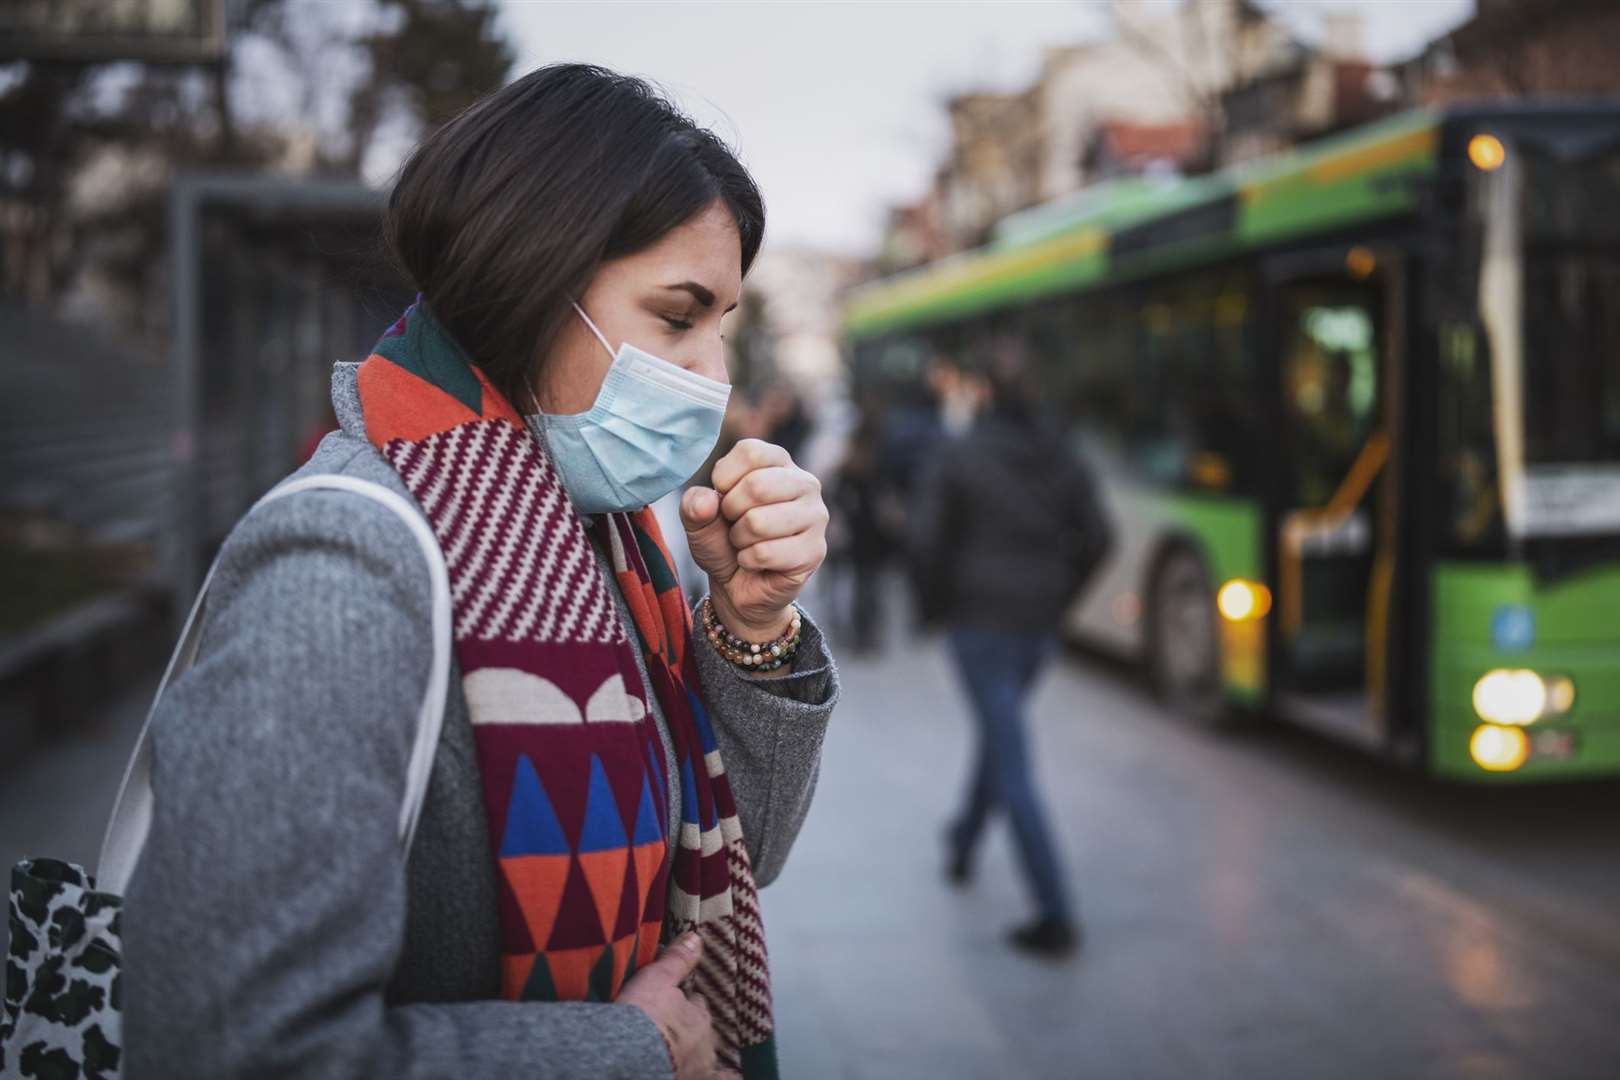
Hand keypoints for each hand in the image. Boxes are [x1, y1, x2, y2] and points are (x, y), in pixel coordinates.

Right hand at [617, 932, 738, 1078]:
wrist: (626, 1056)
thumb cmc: (643, 1016)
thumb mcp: (656, 979)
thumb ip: (677, 960)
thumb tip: (697, 936)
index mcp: (699, 1018)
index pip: (697, 1007)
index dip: (687, 1003)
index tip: (676, 1001)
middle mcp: (704, 1047)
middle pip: (701, 1034)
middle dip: (691, 1030)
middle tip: (675, 1029)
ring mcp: (696, 1071)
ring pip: (701, 1060)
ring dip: (693, 1054)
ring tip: (681, 1052)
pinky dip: (722, 1078)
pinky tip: (727, 1077)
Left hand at [681, 439, 828, 639]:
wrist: (739, 585)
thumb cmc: (723, 542)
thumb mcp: (698, 519)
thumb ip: (693, 505)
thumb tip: (706, 500)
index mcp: (779, 462)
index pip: (750, 452)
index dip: (724, 479)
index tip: (723, 498)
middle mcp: (805, 483)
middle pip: (757, 485)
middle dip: (730, 512)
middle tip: (734, 525)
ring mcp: (815, 517)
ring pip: (759, 522)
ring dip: (739, 540)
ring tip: (746, 543)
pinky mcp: (815, 550)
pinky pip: (765, 553)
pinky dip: (748, 561)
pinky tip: (756, 562)